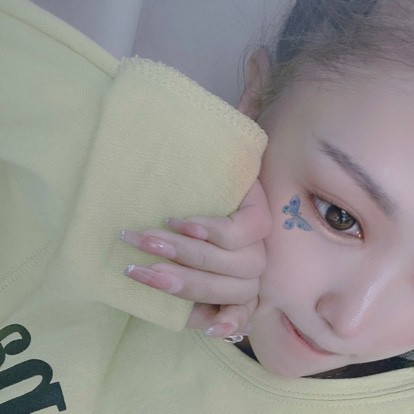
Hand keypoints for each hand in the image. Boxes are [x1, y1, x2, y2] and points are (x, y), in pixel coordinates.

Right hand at [121, 180, 271, 336]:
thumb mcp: (172, 266)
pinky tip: (183, 223)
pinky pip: (244, 231)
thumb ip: (178, 291)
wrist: (191, 179)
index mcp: (236, 289)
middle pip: (230, 289)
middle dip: (182, 282)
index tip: (209, 330)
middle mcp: (252, 271)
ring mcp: (258, 244)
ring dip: (188, 254)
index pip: (239, 312)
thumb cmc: (175, 233)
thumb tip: (176, 311)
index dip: (227, 322)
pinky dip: (212, 230)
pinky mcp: (258, 215)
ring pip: (236, 262)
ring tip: (151, 241)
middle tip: (141, 269)